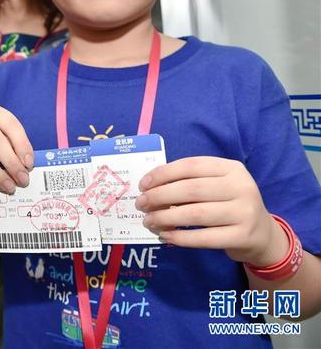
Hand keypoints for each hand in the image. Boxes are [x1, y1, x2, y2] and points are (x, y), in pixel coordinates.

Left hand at [135, 156, 288, 266]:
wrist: (262, 233)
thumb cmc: (228, 204)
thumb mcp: (216, 185)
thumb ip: (189, 182)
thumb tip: (150, 187)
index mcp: (231, 168)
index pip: (190, 166)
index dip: (163, 174)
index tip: (143, 185)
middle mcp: (241, 187)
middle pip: (190, 190)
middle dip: (159, 197)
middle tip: (141, 204)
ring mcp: (244, 212)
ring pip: (195, 214)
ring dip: (165, 218)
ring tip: (149, 221)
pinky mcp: (242, 236)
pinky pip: (204, 238)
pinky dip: (180, 237)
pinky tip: (166, 236)